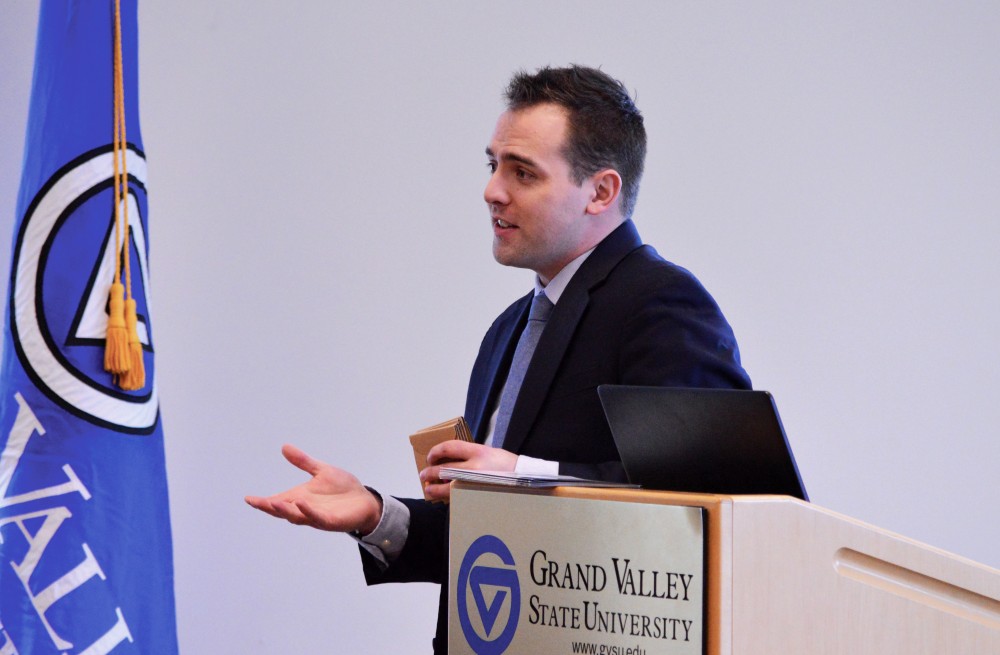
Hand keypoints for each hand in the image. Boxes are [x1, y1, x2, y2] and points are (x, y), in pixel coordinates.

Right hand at [245, 444, 382, 534]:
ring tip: (273, 502)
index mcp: (300, 497)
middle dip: (269, 507)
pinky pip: (318, 518)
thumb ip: (303, 462)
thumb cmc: (343, 489)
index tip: (248, 498)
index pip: (278, 500)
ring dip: (285, 510)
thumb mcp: (321, 470)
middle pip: (283, 510)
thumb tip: (284, 447)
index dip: (263, 501)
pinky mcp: (331, 521)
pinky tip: (301, 503)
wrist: (365, 500)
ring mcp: (317, 516)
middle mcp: (305, 509)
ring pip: (297, 516)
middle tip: (256, 502)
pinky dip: (308, 511)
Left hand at [419, 440, 517, 501]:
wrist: (527, 482)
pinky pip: (456, 498)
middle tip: (424, 474)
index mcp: (479, 452)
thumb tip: (452, 460)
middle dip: (429, 472)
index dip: (435, 451)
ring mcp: (475, 484)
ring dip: (433, 487)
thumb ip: (472, 454)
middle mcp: (475, 467)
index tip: (430, 456)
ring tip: (428, 487)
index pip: (449, 447)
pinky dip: (446, 497)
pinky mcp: (476, 497)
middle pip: (443, 468)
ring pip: (446, 486)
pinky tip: (442, 496)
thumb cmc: (509, 467)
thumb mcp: (491, 453)